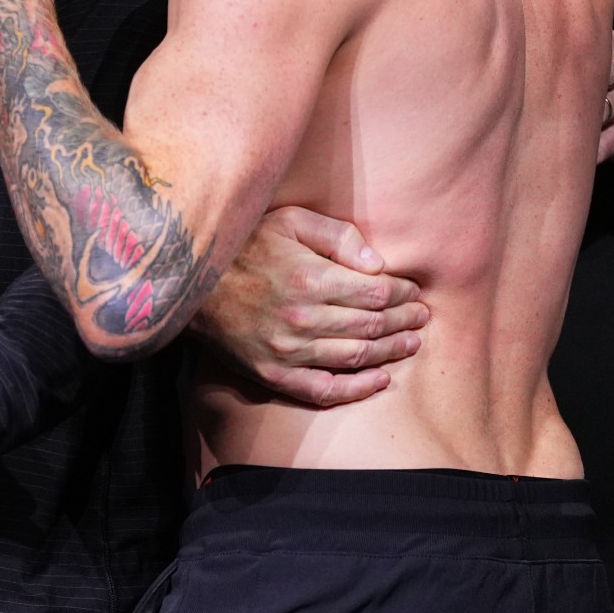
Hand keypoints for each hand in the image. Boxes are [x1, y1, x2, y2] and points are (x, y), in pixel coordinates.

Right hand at [192, 206, 428, 406]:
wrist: (192, 285)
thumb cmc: (245, 247)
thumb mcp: (289, 222)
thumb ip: (337, 236)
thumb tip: (378, 264)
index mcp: (310, 277)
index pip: (376, 292)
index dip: (403, 293)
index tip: (413, 291)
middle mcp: (303, 317)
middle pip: (372, 325)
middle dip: (405, 320)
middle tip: (421, 317)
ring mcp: (288, 351)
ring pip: (356, 356)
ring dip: (391, 351)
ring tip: (411, 343)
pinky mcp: (274, 375)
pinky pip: (325, 390)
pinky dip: (357, 389)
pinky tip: (380, 380)